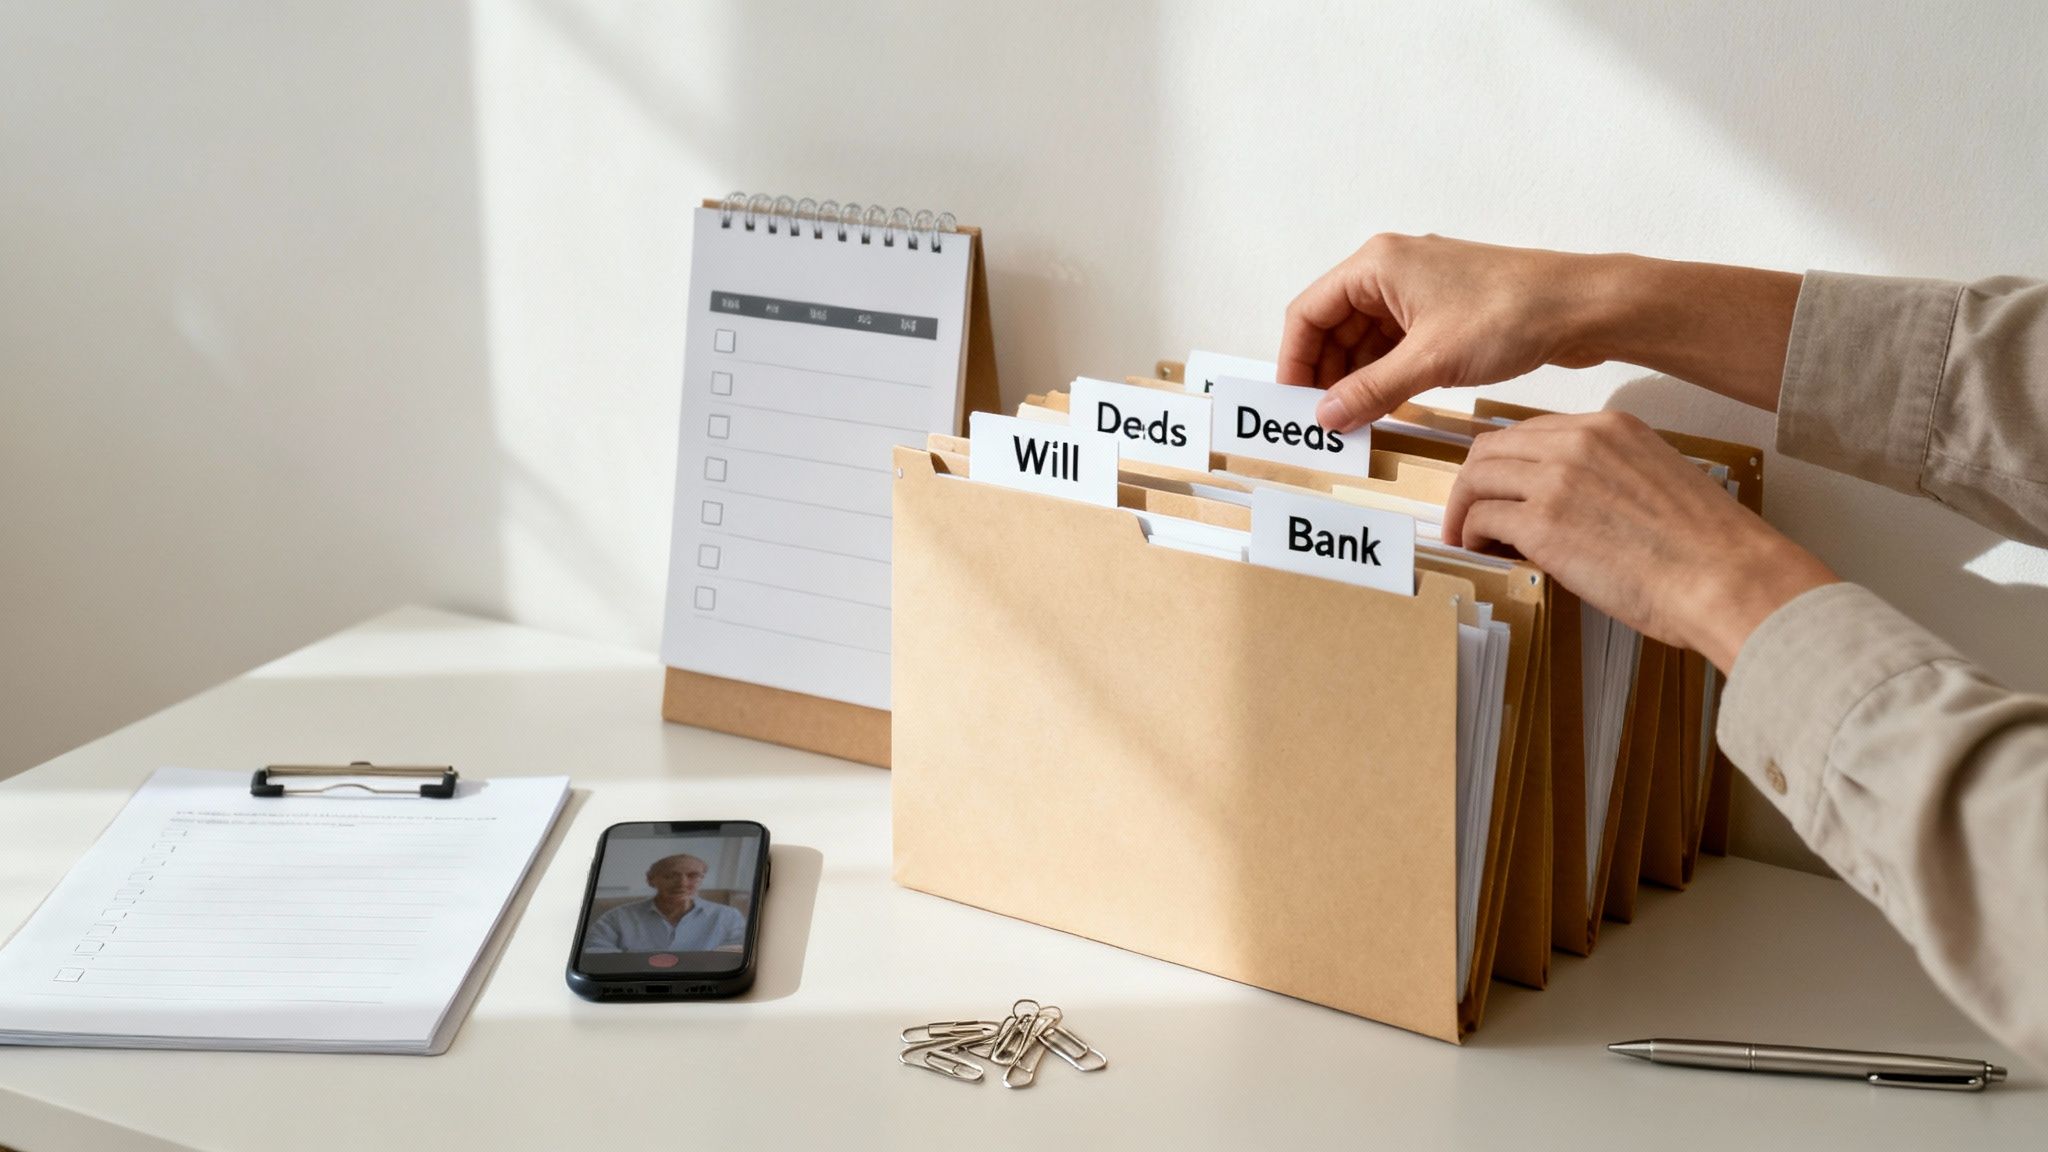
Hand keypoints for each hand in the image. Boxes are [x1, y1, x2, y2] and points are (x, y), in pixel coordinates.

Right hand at [1278, 234, 1607, 432]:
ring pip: (1364, 339)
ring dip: (1356, 378)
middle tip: (1325, 421)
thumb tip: (1325, 417)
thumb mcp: (1430, 360)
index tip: (1293, 404)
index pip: (1309, 312)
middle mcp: (1391, 270)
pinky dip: (1385, 374)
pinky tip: (1386, 405)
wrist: (1582, 306)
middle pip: (1333, 326)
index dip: (1295, 361)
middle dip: (1326, 374)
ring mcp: (1418, 291)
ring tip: (1355, 420)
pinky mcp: (1442, 311)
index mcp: (1377, 265)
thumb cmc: (1512, 313)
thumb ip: (1371, 390)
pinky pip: (1394, 344)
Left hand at [1441, 412, 1835, 671]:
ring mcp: (1557, 479)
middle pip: (1492, 448)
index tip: (1497, 488)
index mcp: (1610, 428)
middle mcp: (1578, 443)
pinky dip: (1472, 534)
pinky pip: (1482, 517)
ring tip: (1468, 537)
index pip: (1530, 431)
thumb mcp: (1656, 482)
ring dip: (1465, 509)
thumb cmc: (1706, 548)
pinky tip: (1482, 552)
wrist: (1726, 577)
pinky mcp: (1542, 522)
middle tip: (1470, 513)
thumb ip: (1608, 477)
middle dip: (1473, 482)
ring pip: (1477, 478)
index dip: (1505, 462)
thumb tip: (1570, 504)